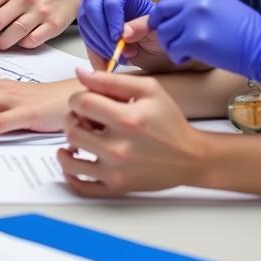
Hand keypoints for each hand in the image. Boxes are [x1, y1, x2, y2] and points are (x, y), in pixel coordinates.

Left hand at [58, 67, 208, 194]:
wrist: (191, 157)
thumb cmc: (169, 122)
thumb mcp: (149, 90)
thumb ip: (111, 80)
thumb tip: (80, 73)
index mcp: (127, 120)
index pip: (81, 103)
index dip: (77, 98)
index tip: (86, 100)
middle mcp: (119, 148)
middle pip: (72, 130)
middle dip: (73, 119)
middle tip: (85, 119)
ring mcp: (117, 171)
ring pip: (70, 160)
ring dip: (69, 145)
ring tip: (79, 137)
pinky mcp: (117, 187)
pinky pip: (81, 186)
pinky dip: (70, 174)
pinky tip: (75, 160)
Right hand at [77, 0, 155, 62]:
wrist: (150, 40)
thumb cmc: (154, 27)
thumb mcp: (156, 26)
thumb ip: (142, 26)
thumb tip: (124, 34)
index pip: (110, 1)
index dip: (113, 21)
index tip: (119, 38)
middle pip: (92, 10)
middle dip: (103, 33)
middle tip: (115, 50)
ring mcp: (91, 11)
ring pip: (86, 26)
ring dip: (100, 44)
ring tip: (119, 56)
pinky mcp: (88, 28)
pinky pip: (85, 40)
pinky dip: (95, 53)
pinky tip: (107, 63)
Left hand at [149, 0, 260, 98]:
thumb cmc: (248, 32)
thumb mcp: (223, 5)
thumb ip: (200, 5)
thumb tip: (177, 13)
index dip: (164, 9)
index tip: (166, 20)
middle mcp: (196, 2)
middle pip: (161, 11)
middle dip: (160, 26)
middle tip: (169, 39)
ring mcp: (194, 20)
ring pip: (163, 32)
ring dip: (169, 44)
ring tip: (182, 50)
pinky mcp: (195, 40)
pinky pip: (172, 49)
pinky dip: (177, 56)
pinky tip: (188, 58)